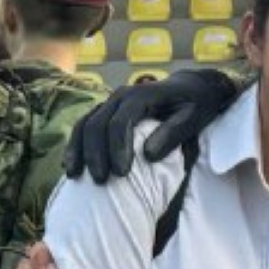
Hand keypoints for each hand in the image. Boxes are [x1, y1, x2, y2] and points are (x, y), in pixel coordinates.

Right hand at [63, 68, 240, 179]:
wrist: (191, 88)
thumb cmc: (195, 105)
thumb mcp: (193, 117)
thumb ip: (173, 133)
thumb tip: (149, 155)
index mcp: (141, 95)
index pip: (121, 122)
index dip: (118, 148)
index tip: (121, 174)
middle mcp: (121, 96)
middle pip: (97, 124)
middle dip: (95, 154)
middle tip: (101, 181)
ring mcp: (110, 102)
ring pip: (85, 124)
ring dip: (79, 150)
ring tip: (77, 176)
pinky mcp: (105, 111)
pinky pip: (83, 126)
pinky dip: (75, 145)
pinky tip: (72, 166)